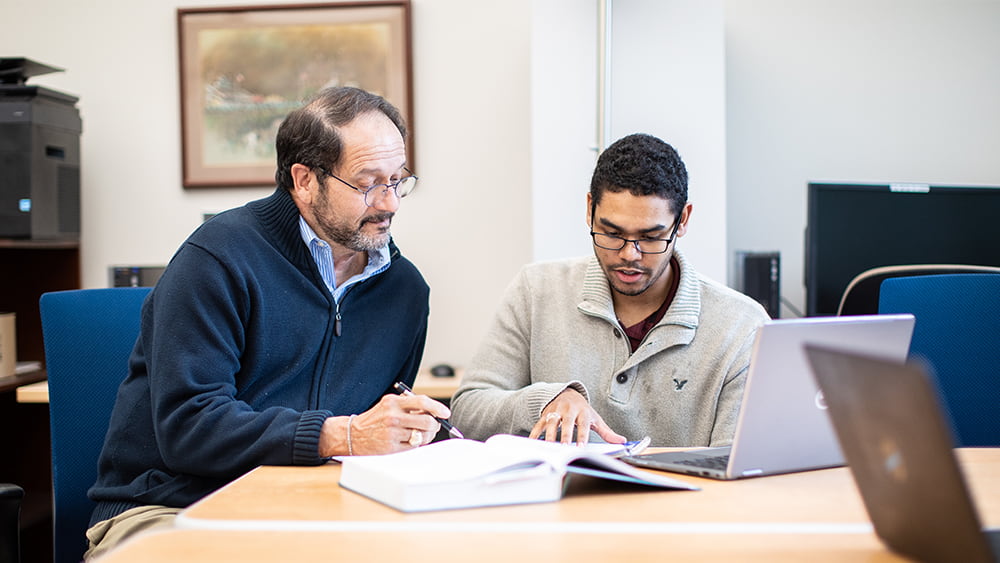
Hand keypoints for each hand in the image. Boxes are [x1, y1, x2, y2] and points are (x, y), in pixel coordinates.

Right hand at [322, 393, 448, 455]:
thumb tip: (434, 411)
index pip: (422, 402)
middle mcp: (393, 416)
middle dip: (435, 425)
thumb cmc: (375, 419)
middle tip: (435, 426)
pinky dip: (417, 444)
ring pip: (422, 436)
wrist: (353, 435)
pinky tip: (410, 441)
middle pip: (426, 421)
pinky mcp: (391, 448)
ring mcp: (392, 433)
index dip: (437, 407)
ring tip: (421, 434)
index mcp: (393, 402)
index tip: (446, 413)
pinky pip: (414, 447)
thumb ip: (409, 405)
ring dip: (427, 436)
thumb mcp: (389, 405)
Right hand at [528, 388, 625, 445]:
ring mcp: (555, 411)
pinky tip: (533, 443)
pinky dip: (535, 433)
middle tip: (564, 447)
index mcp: (582, 412)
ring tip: (549, 447)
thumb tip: (622, 442)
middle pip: (566, 423)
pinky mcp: (545, 414)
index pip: (583, 425)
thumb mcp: (596, 419)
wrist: (567, 393)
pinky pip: (539, 424)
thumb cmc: (583, 410)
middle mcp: (568, 410)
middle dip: (565, 435)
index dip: (582, 436)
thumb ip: (607, 432)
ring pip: (551, 422)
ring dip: (549, 434)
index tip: (581, 448)